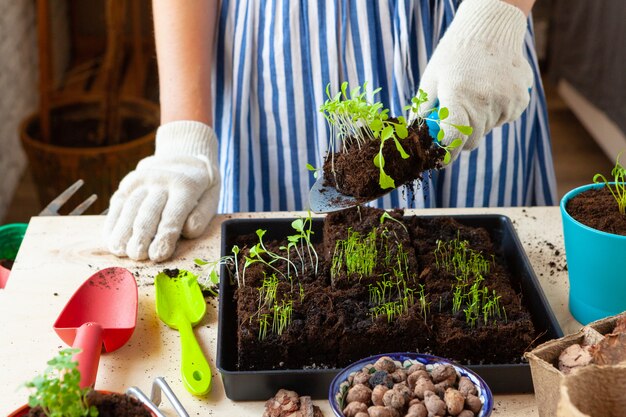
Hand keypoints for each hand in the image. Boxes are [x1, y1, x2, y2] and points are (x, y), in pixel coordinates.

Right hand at [104, 121, 219, 260]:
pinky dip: (113, 223)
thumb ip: (202, 215)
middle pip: (147, 213)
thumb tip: (188, 231)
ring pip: (129, 208)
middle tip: (137, 257)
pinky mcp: (128, 183)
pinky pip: (117, 204)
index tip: (157, 256)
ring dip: (123, 232)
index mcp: (185, 186)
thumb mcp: (210, 198)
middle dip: (141, 237)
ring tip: (120, 252)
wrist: (183, 158)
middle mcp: (161, 180)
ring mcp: (142, 180)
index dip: (165, 237)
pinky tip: (111, 240)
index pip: (173, 215)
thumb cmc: (200, 188)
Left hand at [418, 0, 533, 161]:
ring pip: (488, 130)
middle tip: (455, 119)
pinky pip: (504, 119)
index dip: (446, 153)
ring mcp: (506, 101)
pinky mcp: (520, 100)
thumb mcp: (431, 79)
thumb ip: (422, 110)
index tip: (441, 157)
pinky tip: (491, 90)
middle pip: (471, 140)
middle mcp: (484, 102)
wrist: (490, 29)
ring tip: (475, 94)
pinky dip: (496, 112)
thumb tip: (414, 137)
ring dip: (479, 121)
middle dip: (461, 137)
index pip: (453, 141)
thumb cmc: (454, 55)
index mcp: (458, 97)